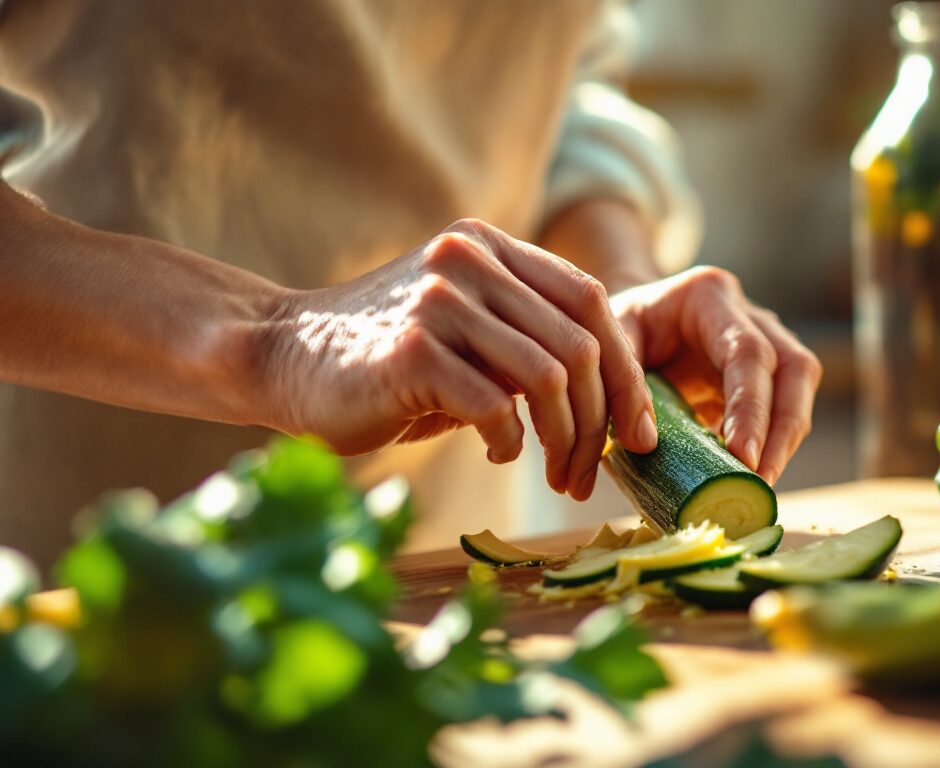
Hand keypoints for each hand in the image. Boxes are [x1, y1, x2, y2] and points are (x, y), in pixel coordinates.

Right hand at [255, 219, 657, 499]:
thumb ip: (527, 342)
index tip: (637, 429)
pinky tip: (497, 452)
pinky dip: (509, 441)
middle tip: (590, 471)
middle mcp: (470, 258)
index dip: (625, 370)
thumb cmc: (382, 360)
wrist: (277, 356)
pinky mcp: (412, 349)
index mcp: (492, 247)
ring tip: (555, 474)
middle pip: (580, 343)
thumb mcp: (466, 331)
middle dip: (601, 420)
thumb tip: (612, 404)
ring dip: (564, 440)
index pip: (592, 302)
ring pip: (548, 376)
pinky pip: (495, 406)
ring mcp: (441, 299)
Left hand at [610, 267, 822, 484]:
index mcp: (710, 296)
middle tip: (761, 481)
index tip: (743, 456)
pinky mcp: (768, 377)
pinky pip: (784, 410)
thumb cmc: (620, 325)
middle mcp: (750, 315)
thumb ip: (622, 380)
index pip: (748, 352)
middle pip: (795, 368)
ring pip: (799, 389)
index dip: (751, 406)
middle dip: (783, 430)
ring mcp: (767, 343)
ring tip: (759, 488)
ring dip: (785, 442)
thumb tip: (645, 440)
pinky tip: (750, 478)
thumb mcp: (609, 338)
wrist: (634, 318)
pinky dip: (773, 445)